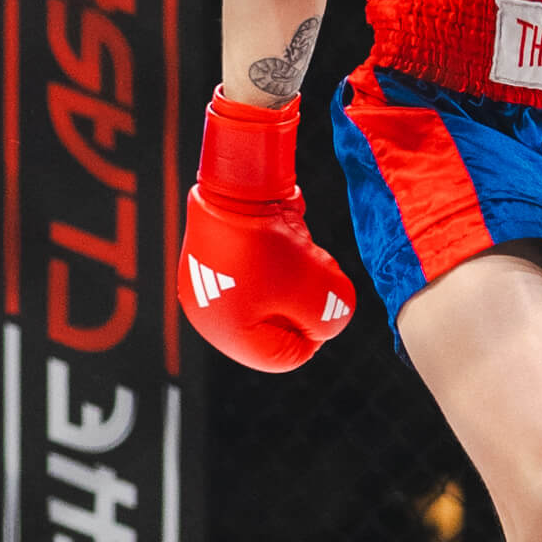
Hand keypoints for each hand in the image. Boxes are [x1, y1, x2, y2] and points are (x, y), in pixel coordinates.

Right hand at [179, 90, 353, 372]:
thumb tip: (331, 321)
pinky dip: (281, 258)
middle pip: (277, 325)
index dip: (316, 333)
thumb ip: (332, 318)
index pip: (284, 357)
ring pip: (271, 294)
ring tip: (301, 252)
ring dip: (296, 277)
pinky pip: (259, 270)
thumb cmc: (272, 246)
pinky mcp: (220, 254)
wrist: (239, 184)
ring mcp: (212, 281)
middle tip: (316, 275)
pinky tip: (288, 237)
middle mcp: (210, 311)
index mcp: (224, 332)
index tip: (327, 302)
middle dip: (306, 302)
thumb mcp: (317, 291)